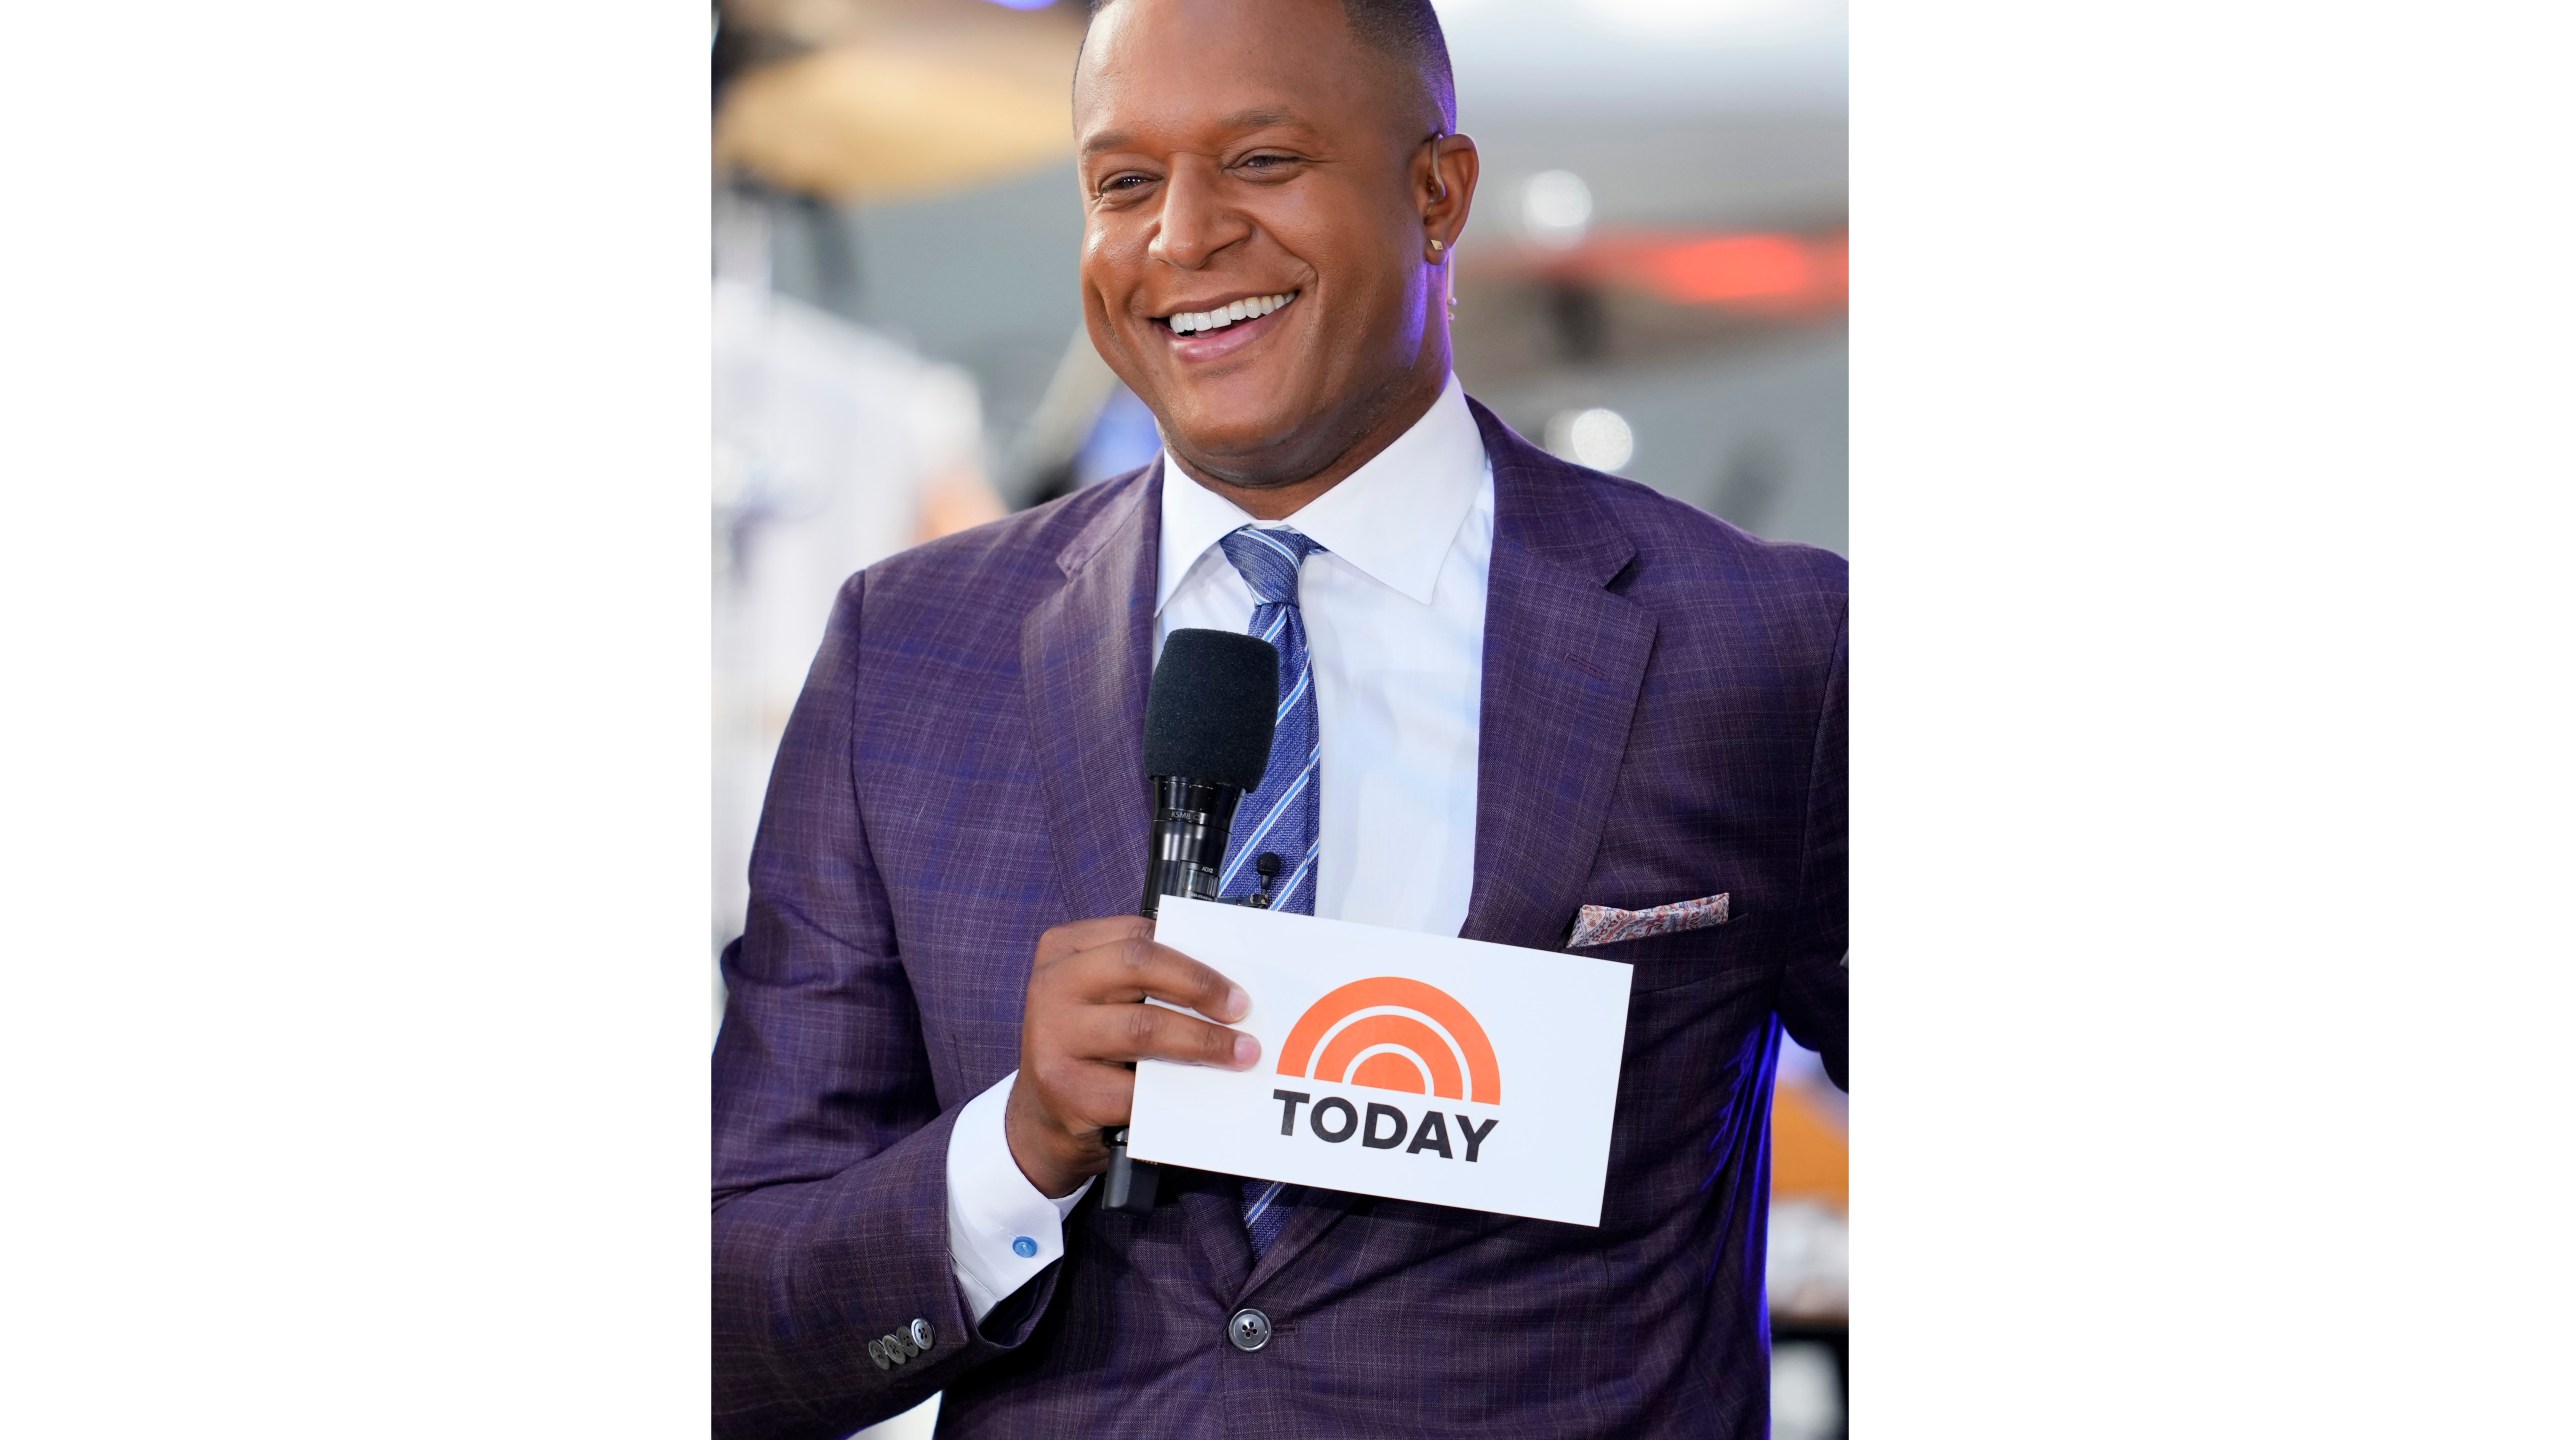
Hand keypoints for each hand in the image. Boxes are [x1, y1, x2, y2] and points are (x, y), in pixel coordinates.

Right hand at [1005, 915, 1257, 1197]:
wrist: (1044, 1117)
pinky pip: (1136, 1086)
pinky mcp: (1065, 1088)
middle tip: (1241, 1010)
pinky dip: (1176, 1090)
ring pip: (1143, 1026)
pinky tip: (1201, 1091)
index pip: (1137, 936)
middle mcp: (1051, 986)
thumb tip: (1223, 983)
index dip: (1192, 957)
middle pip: (1139, 966)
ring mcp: (1051, 1037)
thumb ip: (1146, 980)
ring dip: (1203, 1041)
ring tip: (1239, 1053)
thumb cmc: (1090, 1046)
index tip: (1234, 982)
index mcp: (1064, 950)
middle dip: (1200, 986)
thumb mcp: (1104, 998)